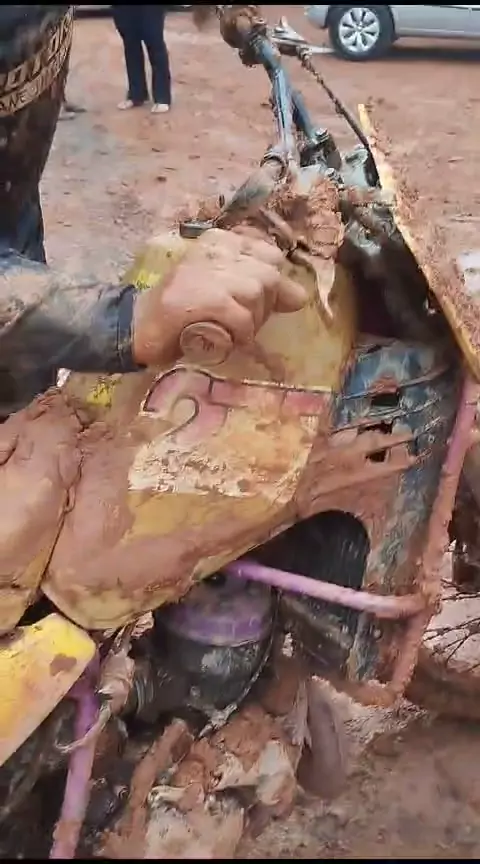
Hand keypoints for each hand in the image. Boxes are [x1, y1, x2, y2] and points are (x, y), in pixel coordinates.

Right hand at [132, 228, 306, 366]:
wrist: (136, 327)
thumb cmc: (181, 312)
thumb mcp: (222, 290)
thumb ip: (259, 288)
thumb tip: (300, 297)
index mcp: (218, 242)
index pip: (269, 253)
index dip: (270, 284)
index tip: (252, 303)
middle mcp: (213, 250)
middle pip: (268, 274)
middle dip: (262, 306)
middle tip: (239, 322)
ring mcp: (206, 272)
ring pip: (257, 293)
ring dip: (250, 321)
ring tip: (228, 330)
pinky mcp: (202, 298)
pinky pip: (242, 316)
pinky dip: (240, 334)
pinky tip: (226, 340)